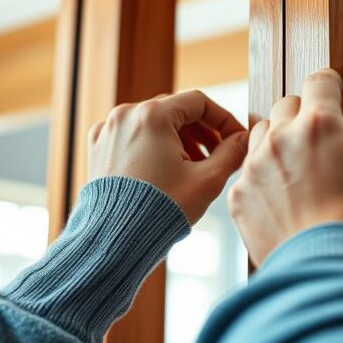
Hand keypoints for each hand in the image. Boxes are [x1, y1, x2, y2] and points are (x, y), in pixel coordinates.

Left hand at [88, 90, 247, 223]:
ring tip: (193, 165)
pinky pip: (132, 135)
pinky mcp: (98, 147)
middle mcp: (126, 115)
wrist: (115, 240)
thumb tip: (245, 139)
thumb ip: (232, 153)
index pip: (198, 102)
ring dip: (178, 138)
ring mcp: (108, 130)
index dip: (223, 119)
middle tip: (218, 154)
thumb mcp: (207, 180)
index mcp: (152, 115)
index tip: (235, 137)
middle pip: (175, 110)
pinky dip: (152, 145)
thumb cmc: (160, 211)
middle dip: (201, 130)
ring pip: (153, 122)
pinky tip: (164, 170)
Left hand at [228, 68, 342, 265]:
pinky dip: (265, 175)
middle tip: (325, 138)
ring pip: (262, 134)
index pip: (320, 80)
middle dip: (306, 113)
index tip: (337, 94)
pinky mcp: (240, 196)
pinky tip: (287, 195)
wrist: (329, 270)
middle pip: (287, 104)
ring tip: (303, 167)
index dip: (332, 84)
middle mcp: (280, 138)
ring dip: (280, 140)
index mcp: (318, 123)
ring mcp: (255, 167)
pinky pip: (248, 171)